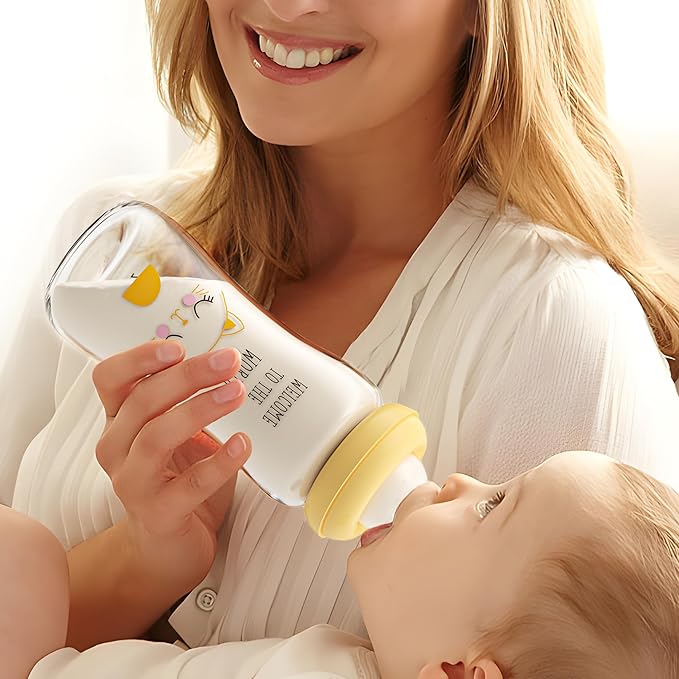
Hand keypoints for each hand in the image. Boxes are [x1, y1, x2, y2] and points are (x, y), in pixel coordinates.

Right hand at [92, 341, 250, 593]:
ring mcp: (132, 483)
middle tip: (229, 362)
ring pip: (157, 436)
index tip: (179, 347)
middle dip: (189, 375)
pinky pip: (190, 484)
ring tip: (236, 393)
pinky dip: (220, 461)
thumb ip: (188, 401)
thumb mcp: (179, 432)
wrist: (168, 547)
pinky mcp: (158, 513)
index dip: (139, 359)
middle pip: (143, 400)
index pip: (110, 378)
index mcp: (120, 421)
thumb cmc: (178, 478)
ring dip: (200, 409)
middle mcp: (116, 448)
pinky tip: (243, 444)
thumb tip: (227, 363)